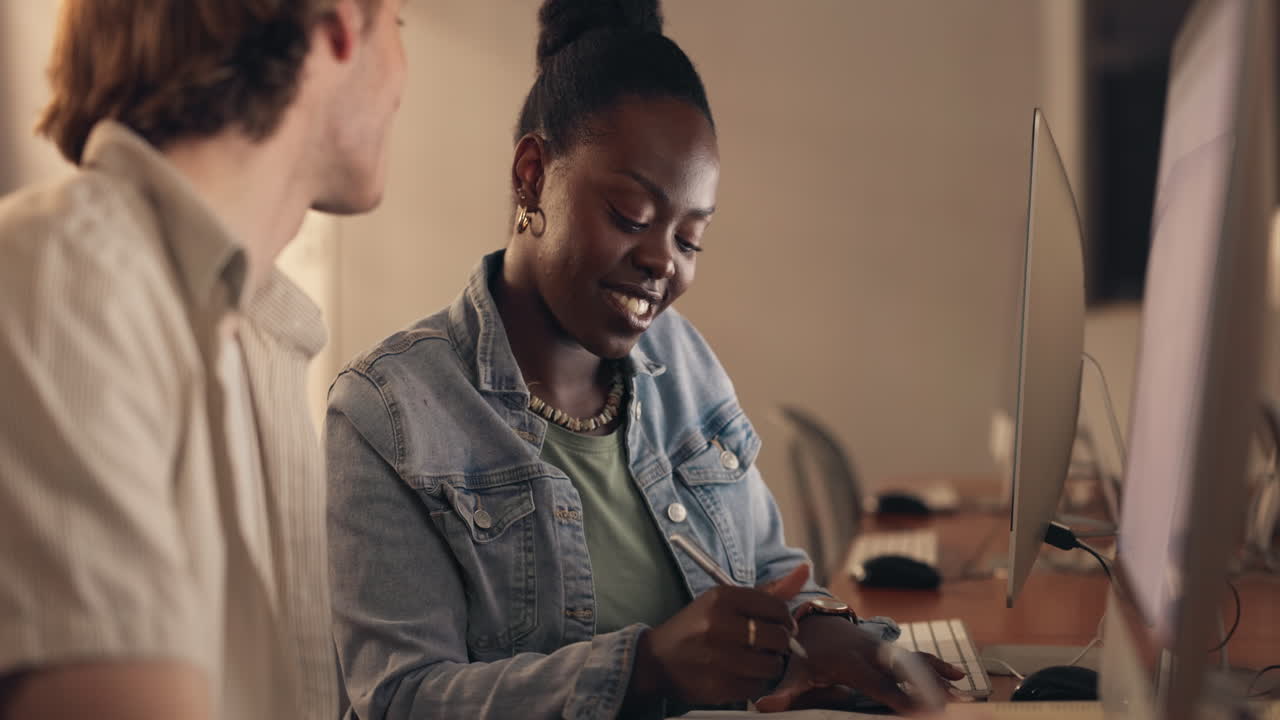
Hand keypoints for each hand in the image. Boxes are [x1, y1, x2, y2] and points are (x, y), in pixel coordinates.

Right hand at [629, 564, 809, 706]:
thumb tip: (804, 569)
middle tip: (767, 644)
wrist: (656, 661)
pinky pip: (757, 686)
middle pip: (778, 637)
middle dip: (779, 643)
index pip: (776, 607)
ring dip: (769, 664)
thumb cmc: (695, 628)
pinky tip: (740, 674)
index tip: (779, 625)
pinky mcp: (718, 685)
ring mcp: (718, 657)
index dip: (784, 619)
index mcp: (721, 598)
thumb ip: (767, 591)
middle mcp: (718, 625)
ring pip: (772, 665)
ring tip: (754, 659)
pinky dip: (754, 682)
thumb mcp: (724, 601)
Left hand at [755, 615, 965, 714]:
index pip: (877, 683)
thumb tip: (764, 707)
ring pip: (916, 663)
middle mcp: (871, 652)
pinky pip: (917, 656)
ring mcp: (883, 648)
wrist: (812, 622)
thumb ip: (784, 691)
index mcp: (850, 661)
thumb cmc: (805, 652)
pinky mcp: (890, 649)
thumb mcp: (794, 671)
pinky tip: (958, 677)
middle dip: (928, 688)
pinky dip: (937, 665)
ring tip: (963, 697)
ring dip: (940, 679)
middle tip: (951, 706)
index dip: (897, 696)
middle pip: (904, 671)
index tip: (917, 710)